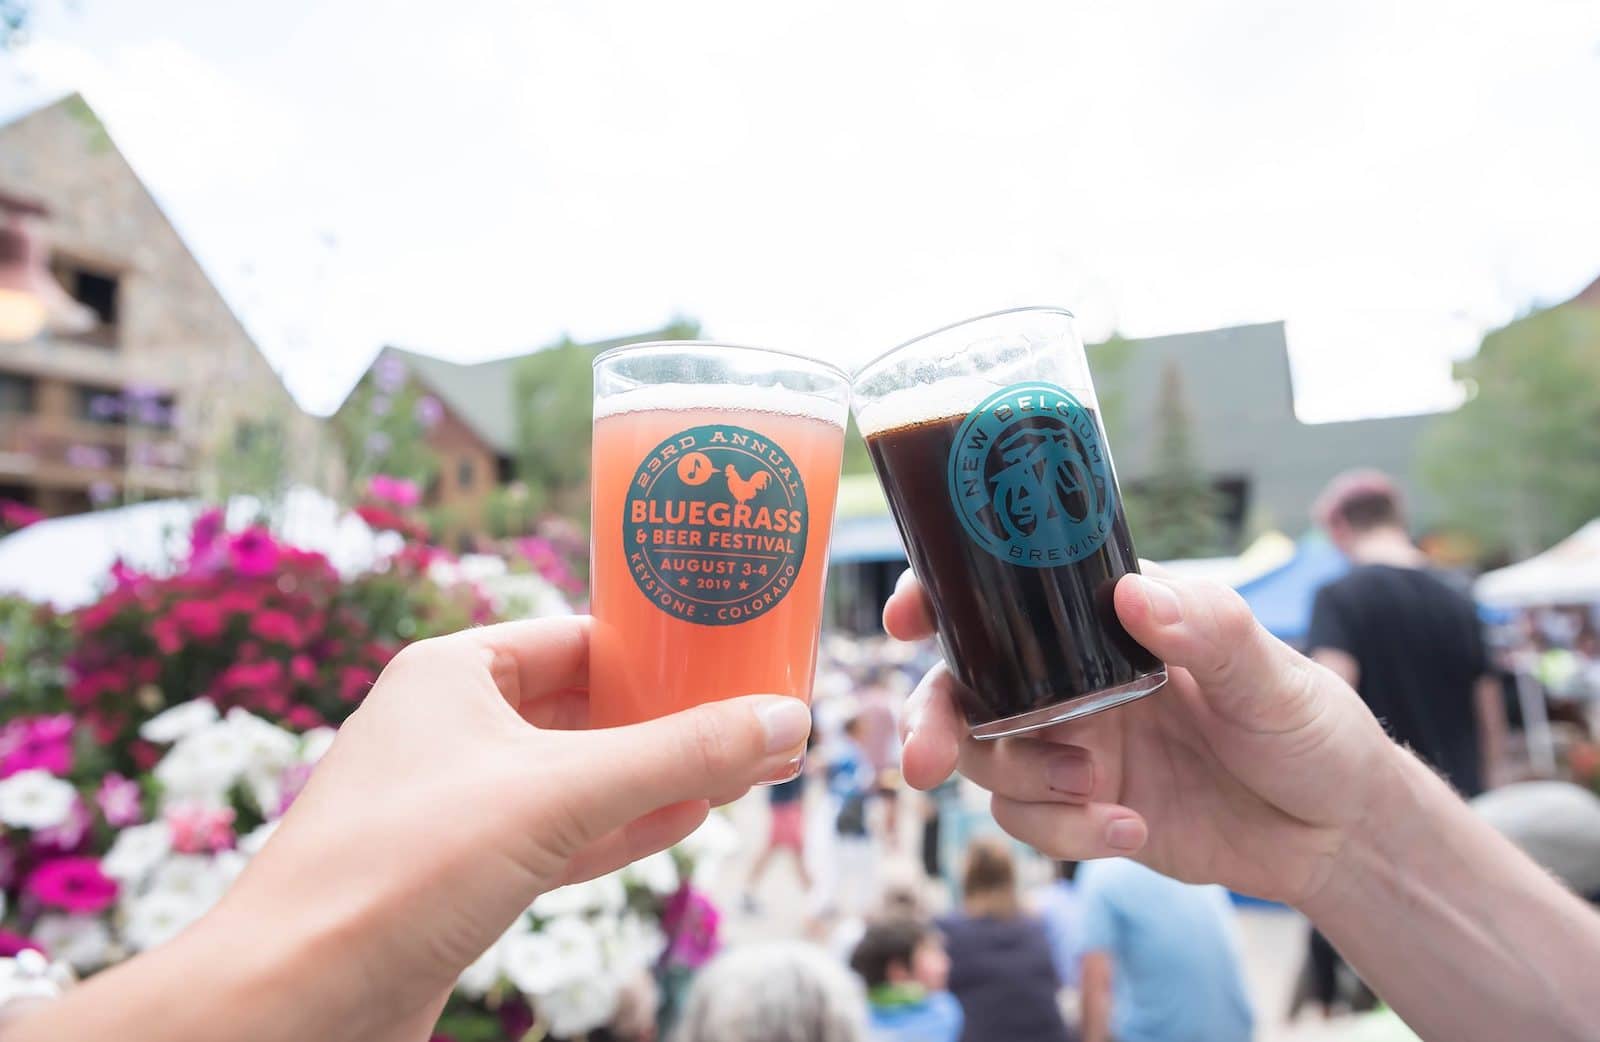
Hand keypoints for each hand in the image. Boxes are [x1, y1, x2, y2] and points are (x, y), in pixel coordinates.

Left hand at [211, 617, 810, 1038]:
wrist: (294, 1003)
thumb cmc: (401, 869)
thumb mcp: (560, 795)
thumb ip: (678, 755)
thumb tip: (787, 720)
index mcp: (451, 673)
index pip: (577, 637)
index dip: (655, 648)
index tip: (727, 656)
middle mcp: (448, 727)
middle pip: (583, 707)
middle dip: (666, 719)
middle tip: (751, 720)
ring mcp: (452, 804)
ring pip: (575, 776)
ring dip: (653, 777)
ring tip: (740, 770)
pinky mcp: (458, 874)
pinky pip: (557, 835)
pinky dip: (620, 829)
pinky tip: (685, 822)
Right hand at [890, 568, 1399, 905]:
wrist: (1335, 834)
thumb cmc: (1311, 728)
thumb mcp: (1274, 676)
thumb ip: (1210, 631)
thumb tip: (1134, 596)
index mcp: (1107, 619)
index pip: (1007, 590)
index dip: (941, 596)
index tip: (906, 616)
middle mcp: (1072, 675)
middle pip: (963, 683)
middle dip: (929, 719)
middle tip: (923, 762)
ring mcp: (1071, 742)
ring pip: (985, 757)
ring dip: (1020, 782)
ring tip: (1093, 792)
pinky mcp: (1081, 807)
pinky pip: (1029, 822)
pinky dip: (1066, 833)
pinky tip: (1131, 831)